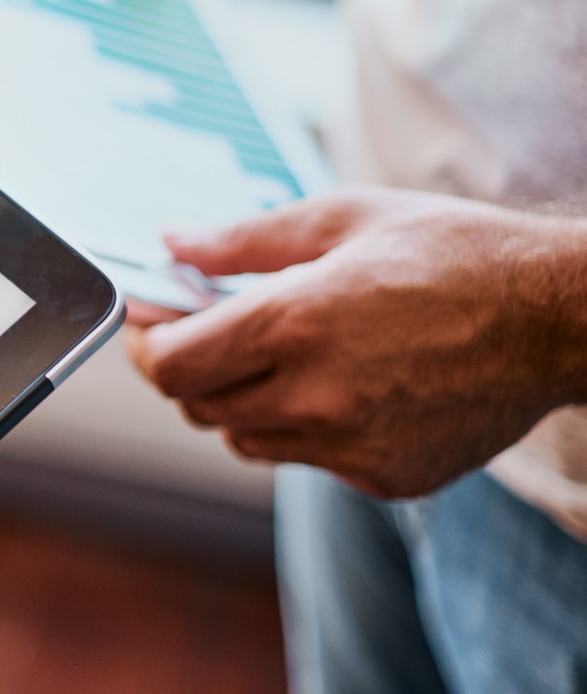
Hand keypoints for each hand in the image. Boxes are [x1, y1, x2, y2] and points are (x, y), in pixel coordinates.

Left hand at [126, 189, 586, 497]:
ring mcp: (351, 445)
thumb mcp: (343, 217)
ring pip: (246, 438)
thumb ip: (244, 240)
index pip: (170, 365)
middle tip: (207, 328)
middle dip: (188, 368)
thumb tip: (173, 243)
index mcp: (294, 324)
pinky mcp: (386, 477)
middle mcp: (315, 396)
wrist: (562, 319)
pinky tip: (344, 383)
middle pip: (197, 407)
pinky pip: (309, 459)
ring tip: (281, 352)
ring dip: (241, 399)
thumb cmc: (455, 253)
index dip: (147, 344)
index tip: (153, 317)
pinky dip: (304, 426)